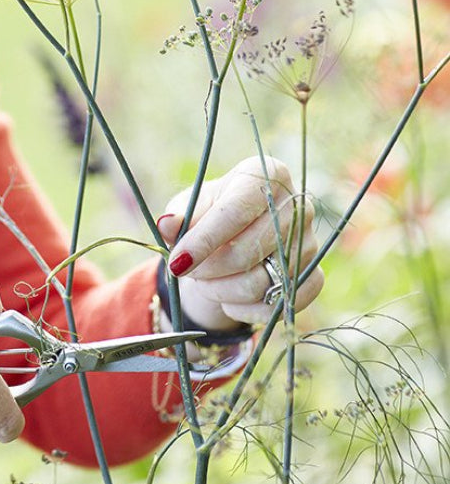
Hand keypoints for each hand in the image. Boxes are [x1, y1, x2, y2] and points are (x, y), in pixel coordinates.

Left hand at [157, 156, 324, 330]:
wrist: (234, 235)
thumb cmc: (209, 213)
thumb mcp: (189, 207)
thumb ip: (178, 216)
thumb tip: (166, 224)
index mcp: (267, 174)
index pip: (236, 211)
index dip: (203, 240)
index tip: (177, 261)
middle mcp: (297, 204)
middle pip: (251, 250)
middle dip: (210, 269)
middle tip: (186, 271)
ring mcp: (310, 241)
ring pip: (266, 281)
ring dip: (225, 291)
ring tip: (205, 283)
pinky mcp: (316, 274)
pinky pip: (283, 304)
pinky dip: (250, 310)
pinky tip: (229, 301)